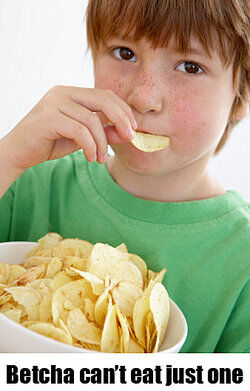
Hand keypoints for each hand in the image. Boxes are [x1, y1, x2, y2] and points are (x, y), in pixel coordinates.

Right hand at [4, 85, 136, 170]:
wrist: (19, 152)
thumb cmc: (49, 143)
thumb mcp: (82, 138)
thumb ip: (103, 133)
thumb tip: (128, 134)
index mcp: (71, 93)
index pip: (104, 95)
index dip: (123, 110)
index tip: (133, 128)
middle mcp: (63, 93)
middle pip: (102, 99)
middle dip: (121, 119)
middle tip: (130, 137)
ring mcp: (54, 103)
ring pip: (92, 120)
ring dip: (102, 143)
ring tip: (101, 158)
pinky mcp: (48, 118)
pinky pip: (80, 131)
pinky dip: (90, 146)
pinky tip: (91, 158)